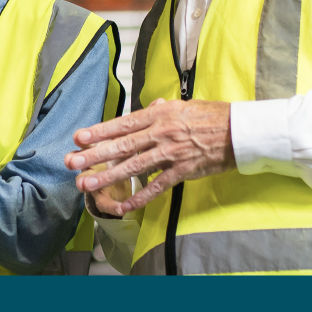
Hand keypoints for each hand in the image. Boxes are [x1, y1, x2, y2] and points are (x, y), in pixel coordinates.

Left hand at [64, 98, 234, 215]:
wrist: (240, 130)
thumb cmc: (212, 116)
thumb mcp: (182, 106)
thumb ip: (160, 110)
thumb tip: (147, 108)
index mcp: (158, 114)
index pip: (122, 124)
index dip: (98, 131)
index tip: (78, 137)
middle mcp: (161, 132)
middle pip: (121, 145)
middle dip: (94, 154)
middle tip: (71, 161)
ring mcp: (171, 153)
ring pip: (134, 166)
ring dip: (108, 176)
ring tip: (86, 183)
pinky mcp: (184, 171)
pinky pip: (158, 186)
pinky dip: (140, 197)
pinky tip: (124, 206)